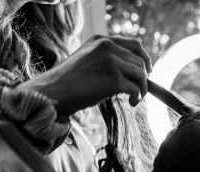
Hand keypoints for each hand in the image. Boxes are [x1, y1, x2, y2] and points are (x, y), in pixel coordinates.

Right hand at [16, 35, 151, 115]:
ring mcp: (111, 62)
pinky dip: (137, 98)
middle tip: (140, 91)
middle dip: (144, 78)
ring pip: (142, 75)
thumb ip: (105, 57)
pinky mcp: (113, 80)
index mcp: (101, 40)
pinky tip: (132, 103)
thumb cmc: (68, 81)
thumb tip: (130, 70)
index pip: (134, 45)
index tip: (147, 71)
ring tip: (135, 99)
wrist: (52, 92)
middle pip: (141, 61)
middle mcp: (107, 47)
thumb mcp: (87, 58)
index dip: (145, 59)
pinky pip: (136, 89)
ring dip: (142, 89)